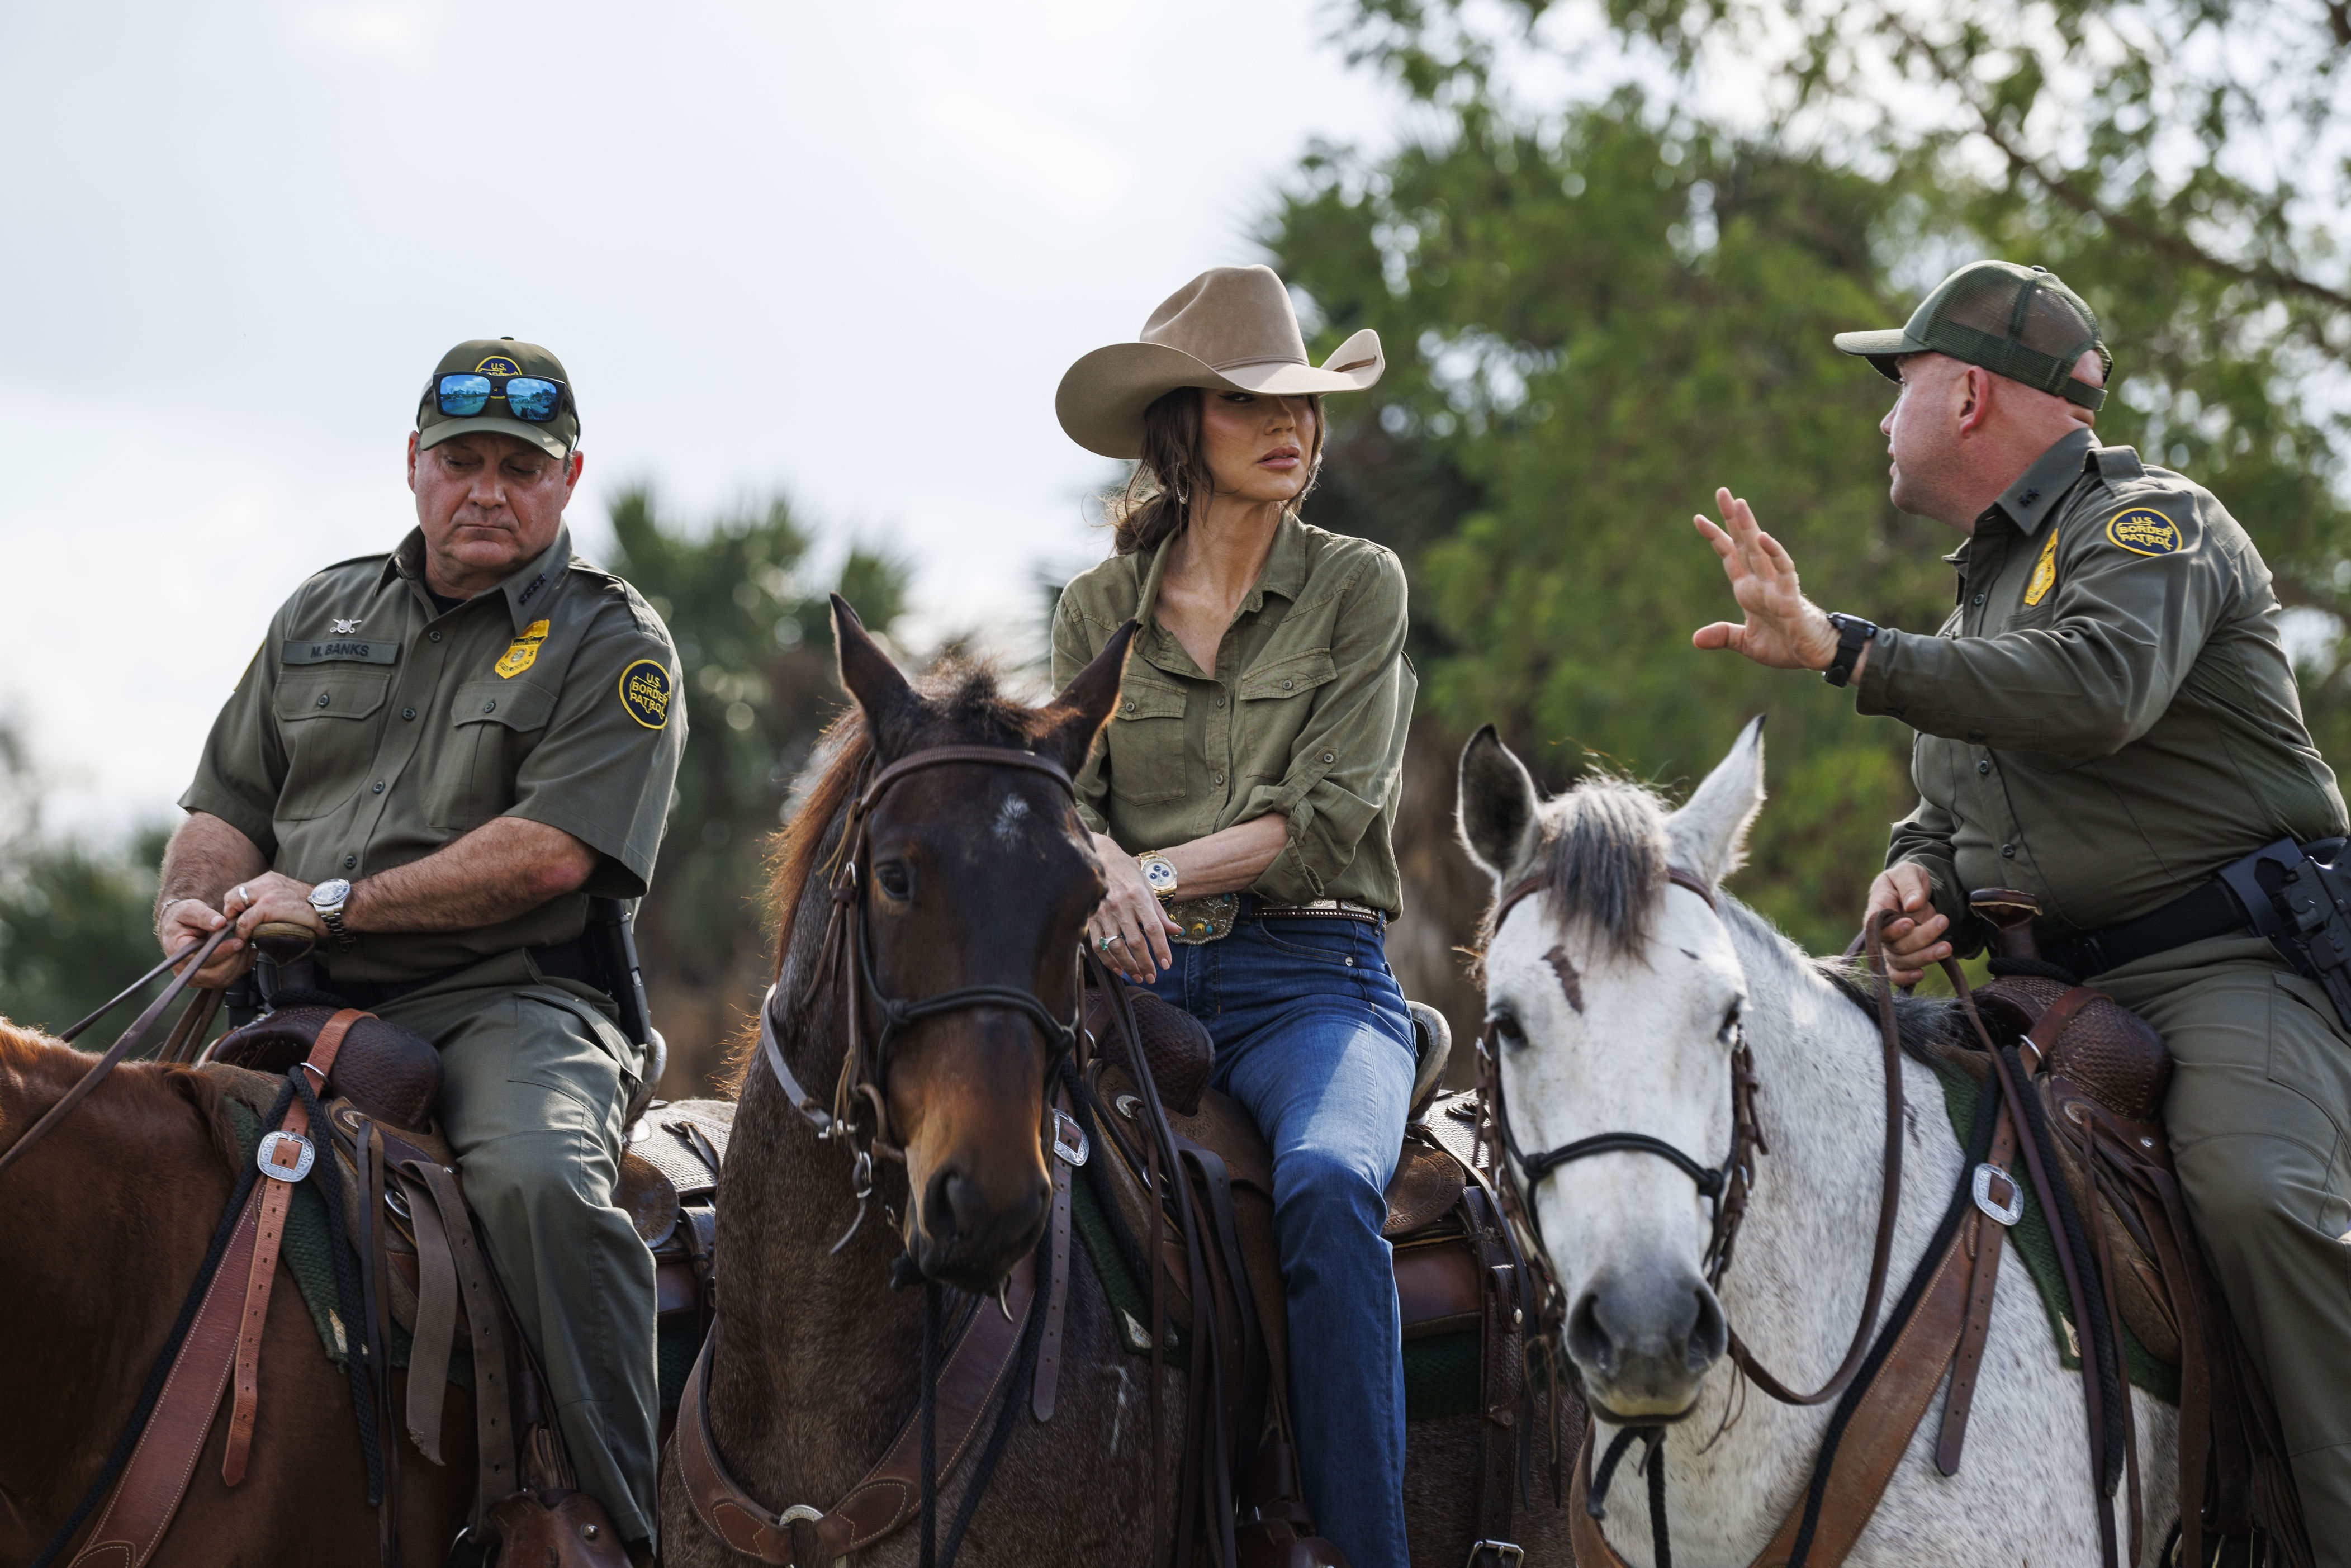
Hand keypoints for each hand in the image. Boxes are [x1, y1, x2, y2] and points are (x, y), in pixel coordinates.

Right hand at [158, 898, 253, 987]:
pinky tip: (246, 954)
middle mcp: (184, 968)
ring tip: (245, 945)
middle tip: (245, 942)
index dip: (224, 951)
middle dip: (235, 959)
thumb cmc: (183, 917)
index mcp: (178, 951)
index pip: (203, 958)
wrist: (179, 925)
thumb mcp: (190, 909)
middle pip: (215, 974)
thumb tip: (219, 923)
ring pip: (223, 980)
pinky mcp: (205, 979)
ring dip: (240, 964)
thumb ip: (204, 916)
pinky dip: (240, 968)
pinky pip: (226, 980)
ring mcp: (194, 977)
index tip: (239, 942)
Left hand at [224, 872, 328, 944]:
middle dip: (232, 914)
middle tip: (238, 929)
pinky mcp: (270, 905)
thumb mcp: (289, 898)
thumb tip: (255, 918)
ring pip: (235, 906)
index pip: (240, 890)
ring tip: (242, 936)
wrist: (334, 908)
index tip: (239, 921)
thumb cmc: (314, 909)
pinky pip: (245, 920)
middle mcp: (267, 882)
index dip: (235, 907)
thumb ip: (272, 901)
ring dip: (235, 924)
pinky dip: (242, 932)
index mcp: (271, 879)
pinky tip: (247, 939)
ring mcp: (268, 892)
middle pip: (232, 896)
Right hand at [1087, 835, 1181, 984]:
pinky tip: (1118, 968)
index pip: (1153, 928)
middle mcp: (1121, 905)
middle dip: (1145, 963)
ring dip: (1128, 966)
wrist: (1099, 857)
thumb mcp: (1147, 887)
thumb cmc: (1127, 872)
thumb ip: (1160, 913)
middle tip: (1152, 977)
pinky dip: (1108, 960)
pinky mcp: (1090, 917)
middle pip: (1135, 942)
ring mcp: (1103, 912)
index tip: (1166, 964)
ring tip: (1137, 975)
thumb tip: (1176, 931)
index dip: (1161, 948)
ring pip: (1116, 947)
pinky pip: (1098, 945)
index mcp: (1138, 896)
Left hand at [1691, 488, 1839, 670]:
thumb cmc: (1787, 645)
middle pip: (1744, 544)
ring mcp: (1776, 587)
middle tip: (1721, 491)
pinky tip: (1763, 538)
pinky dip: (1774, 554)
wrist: (1817, 656)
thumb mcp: (1747, 643)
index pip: (1730, 556)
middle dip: (1731, 519)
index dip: (1716, 537)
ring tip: (1738, 504)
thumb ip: (1724, 635)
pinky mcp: (1791, 597)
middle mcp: (1761, 582)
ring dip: (1749, 527)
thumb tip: (1695, 639)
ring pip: (1761, 551)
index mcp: (1749, 590)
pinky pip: (1783, 571)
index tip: (1698, 517)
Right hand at [1863, 863, 1950, 987]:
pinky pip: (1897, 974)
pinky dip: (1905, 978)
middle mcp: (1881, 931)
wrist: (1915, 891)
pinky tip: (1921, 974)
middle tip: (1942, 921)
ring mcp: (1890, 946)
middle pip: (1893, 944)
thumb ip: (1910, 885)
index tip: (1910, 922)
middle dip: (1920, 937)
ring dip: (1924, 956)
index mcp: (1877, 906)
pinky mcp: (1902, 957)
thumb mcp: (1909, 872)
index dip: (1892, 928)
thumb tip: (1913, 905)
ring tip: (1947, 947)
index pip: (1876, 924)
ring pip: (1900, 960)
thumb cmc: (1908, 879)